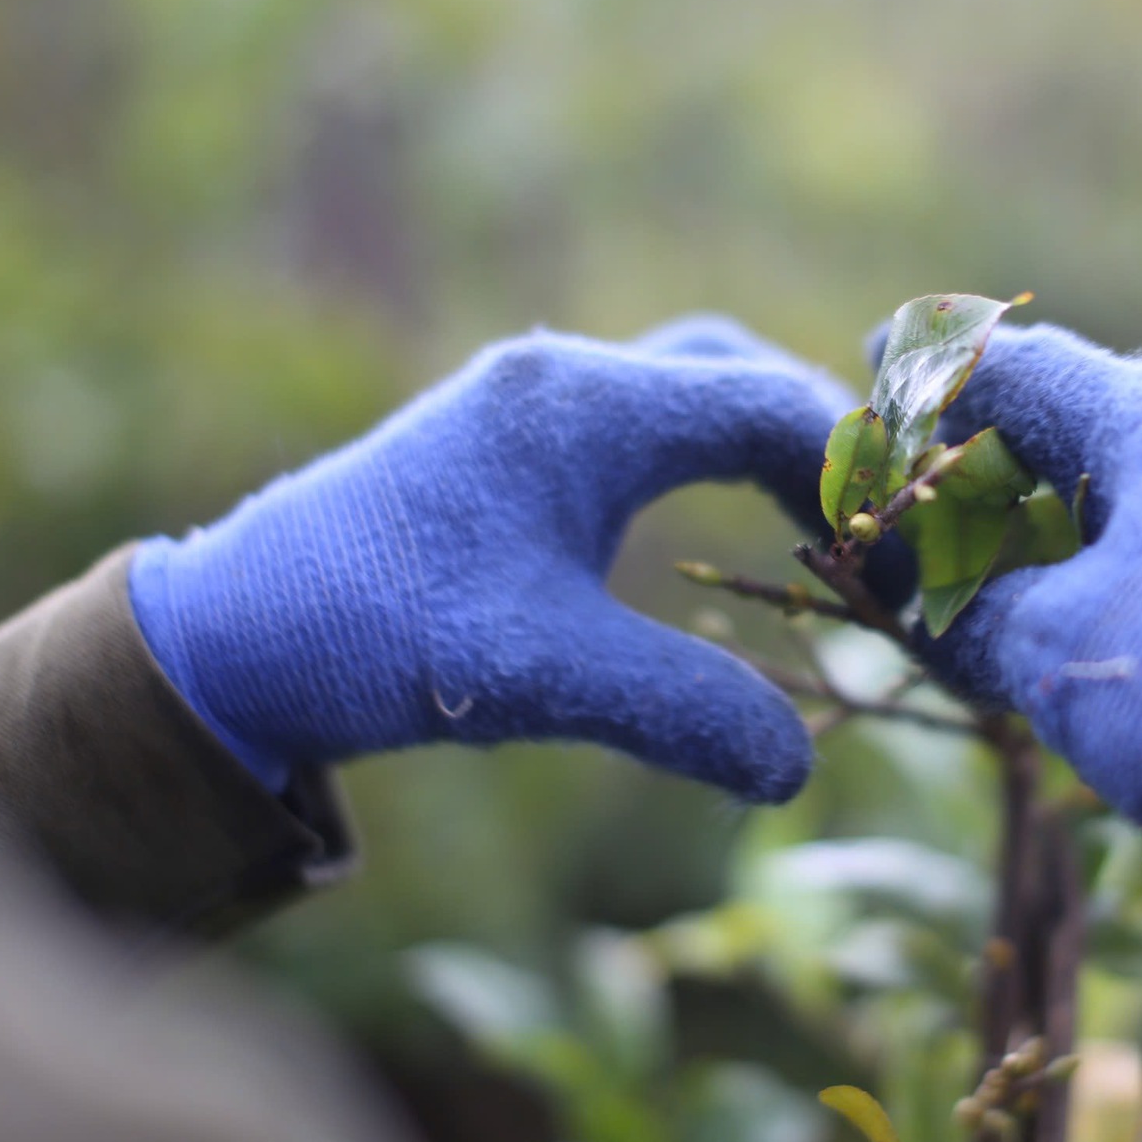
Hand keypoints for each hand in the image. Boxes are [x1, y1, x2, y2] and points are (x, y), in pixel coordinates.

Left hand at [130, 317, 864, 800]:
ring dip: (761, 445)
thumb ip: (679, 711)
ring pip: (690, 388)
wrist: (233, 632)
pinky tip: (725, 526)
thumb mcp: (540, 676)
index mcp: (582, 405)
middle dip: (821, 445)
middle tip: (880, 532)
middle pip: (737, 372)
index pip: (766, 403)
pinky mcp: (510, 443)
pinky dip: (706, 460)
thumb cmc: (377, 635)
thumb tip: (795, 768)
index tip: (909, 551)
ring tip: (823, 528)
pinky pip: (644, 422)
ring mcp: (532, 404)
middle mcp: (563, 380)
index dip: (858, 475)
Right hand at [919, 324, 1141, 825]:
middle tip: (958, 471)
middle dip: (1027, 446)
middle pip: (1113, 420)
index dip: (944, 369)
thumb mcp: (1044, 645)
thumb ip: (975, 608)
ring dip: (1104, 512)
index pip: (1033, 371)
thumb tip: (939, 611)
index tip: (889, 351)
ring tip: (1046, 553)